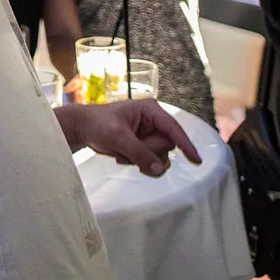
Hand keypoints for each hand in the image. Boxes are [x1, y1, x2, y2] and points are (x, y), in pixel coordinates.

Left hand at [58, 99, 199, 174]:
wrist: (82, 129)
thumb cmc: (98, 124)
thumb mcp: (118, 137)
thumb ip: (140, 153)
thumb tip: (160, 169)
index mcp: (151, 110)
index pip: (173, 129)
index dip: (186, 145)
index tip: (196, 161)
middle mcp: (154, 122)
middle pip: (166, 146)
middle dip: (149, 153)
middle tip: (128, 150)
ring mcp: (149, 135)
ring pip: (160, 156)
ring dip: (142, 161)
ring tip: (122, 153)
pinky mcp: (144, 146)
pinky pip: (151, 162)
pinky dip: (137, 163)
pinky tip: (121, 156)